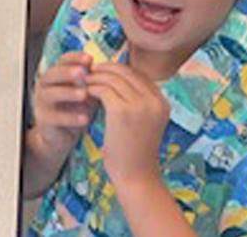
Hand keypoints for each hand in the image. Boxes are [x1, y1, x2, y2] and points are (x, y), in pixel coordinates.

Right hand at [31, 51, 94, 154]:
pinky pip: (54, 117)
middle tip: (82, 73)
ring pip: (51, 94)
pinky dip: (69, 117)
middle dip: (67, 72)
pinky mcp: (43, 120)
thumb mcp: (85, 92)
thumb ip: (92, 81)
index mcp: (56, 75)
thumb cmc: (76, 109)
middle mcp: (45, 86)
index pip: (62, 60)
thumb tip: (110, 68)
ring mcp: (42, 102)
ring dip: (68, 93)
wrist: (61, 136)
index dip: (74, 58)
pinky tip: (84, 118)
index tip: (90, 59)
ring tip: (84, 94)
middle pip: (52, 74)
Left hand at [85, 62, 169, 188]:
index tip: (102, 71)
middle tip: (89, 72)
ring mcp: (140, 105)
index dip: (118, 69)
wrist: (135, 176)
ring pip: (112, 78)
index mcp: (162, 103)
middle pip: (126, 71)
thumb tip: (115, 78)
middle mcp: (155, 101)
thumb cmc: (134, 151)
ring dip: (95, 78)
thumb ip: (136, 101)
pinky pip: (103, 89)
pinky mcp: (122, 111)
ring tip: (84, 82)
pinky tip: (85, 94)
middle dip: (105, 69)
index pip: (138, 74)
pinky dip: (92, 88)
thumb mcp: (143, 122)